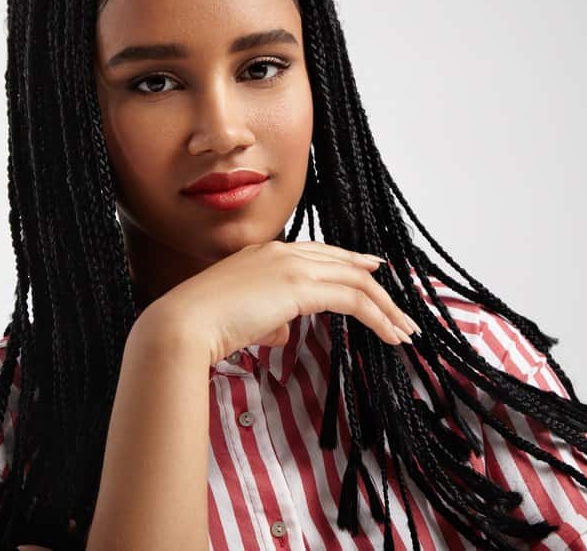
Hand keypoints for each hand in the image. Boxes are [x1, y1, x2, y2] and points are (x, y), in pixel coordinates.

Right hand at [145, 240, 420, 365]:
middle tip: (399, 309)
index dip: (349, 260)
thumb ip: (267, 321)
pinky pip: (352, 300)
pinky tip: (388, 334)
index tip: (372, 268)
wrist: (183, 324)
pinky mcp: (300, 287)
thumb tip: (282, 332)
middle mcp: (282, 252)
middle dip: (376, 287)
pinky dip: (376, 317)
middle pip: (344, 264)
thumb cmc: (201, 326)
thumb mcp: (240, 318)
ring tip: (403, 331)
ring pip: (355, 281)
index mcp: (265, 253)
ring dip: (384, 307)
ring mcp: (291, 266)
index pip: (319, 252)